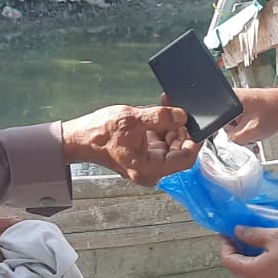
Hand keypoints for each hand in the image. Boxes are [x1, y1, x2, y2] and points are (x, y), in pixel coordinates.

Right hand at [63, 104, 198, 185]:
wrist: (79, 139)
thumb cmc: (99, 134)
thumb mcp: (132, 119)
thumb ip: (160, 117)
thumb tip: (181, 115)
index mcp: (150, 169)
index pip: (185, 159)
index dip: (194, 140)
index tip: (198, 123)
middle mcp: (151, 170)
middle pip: (179, 150)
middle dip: (181, 129)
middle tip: (180, 110)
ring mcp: (147, 163)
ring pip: (170, 144)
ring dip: (171, 125)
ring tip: (167, 106)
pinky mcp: (142, 154)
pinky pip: (159, 141)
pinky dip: (161, 127)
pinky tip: (158, 112)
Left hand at [219, 226, 277, 277]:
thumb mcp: (276, 237)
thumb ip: (252, 235)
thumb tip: (237, 232)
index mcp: (254, 274)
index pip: (228, 261)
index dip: (224, 245)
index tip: (226, 231)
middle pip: (239, 269)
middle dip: (237, 251)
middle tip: (242, 233)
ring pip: (253, 274)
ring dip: (251, 258)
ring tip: (257, 240)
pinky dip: (263, 265)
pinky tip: (272, 252)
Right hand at [224, 86, 277, 143]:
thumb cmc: (276, 111)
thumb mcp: (250, 131)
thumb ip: (233, 139)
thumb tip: (229, 142)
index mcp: (229, 97)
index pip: (217, 121)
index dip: (228, 132)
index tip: (241, 134)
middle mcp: (232, 98)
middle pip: (226, 125)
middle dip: (238, 134)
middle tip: (253, 131)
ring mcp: (240, 103)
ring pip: (235, 126)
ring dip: (246, 133)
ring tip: (259, 127)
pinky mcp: (248, 108)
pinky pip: (243, 124)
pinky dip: (250, 130)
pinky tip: (260, 128)